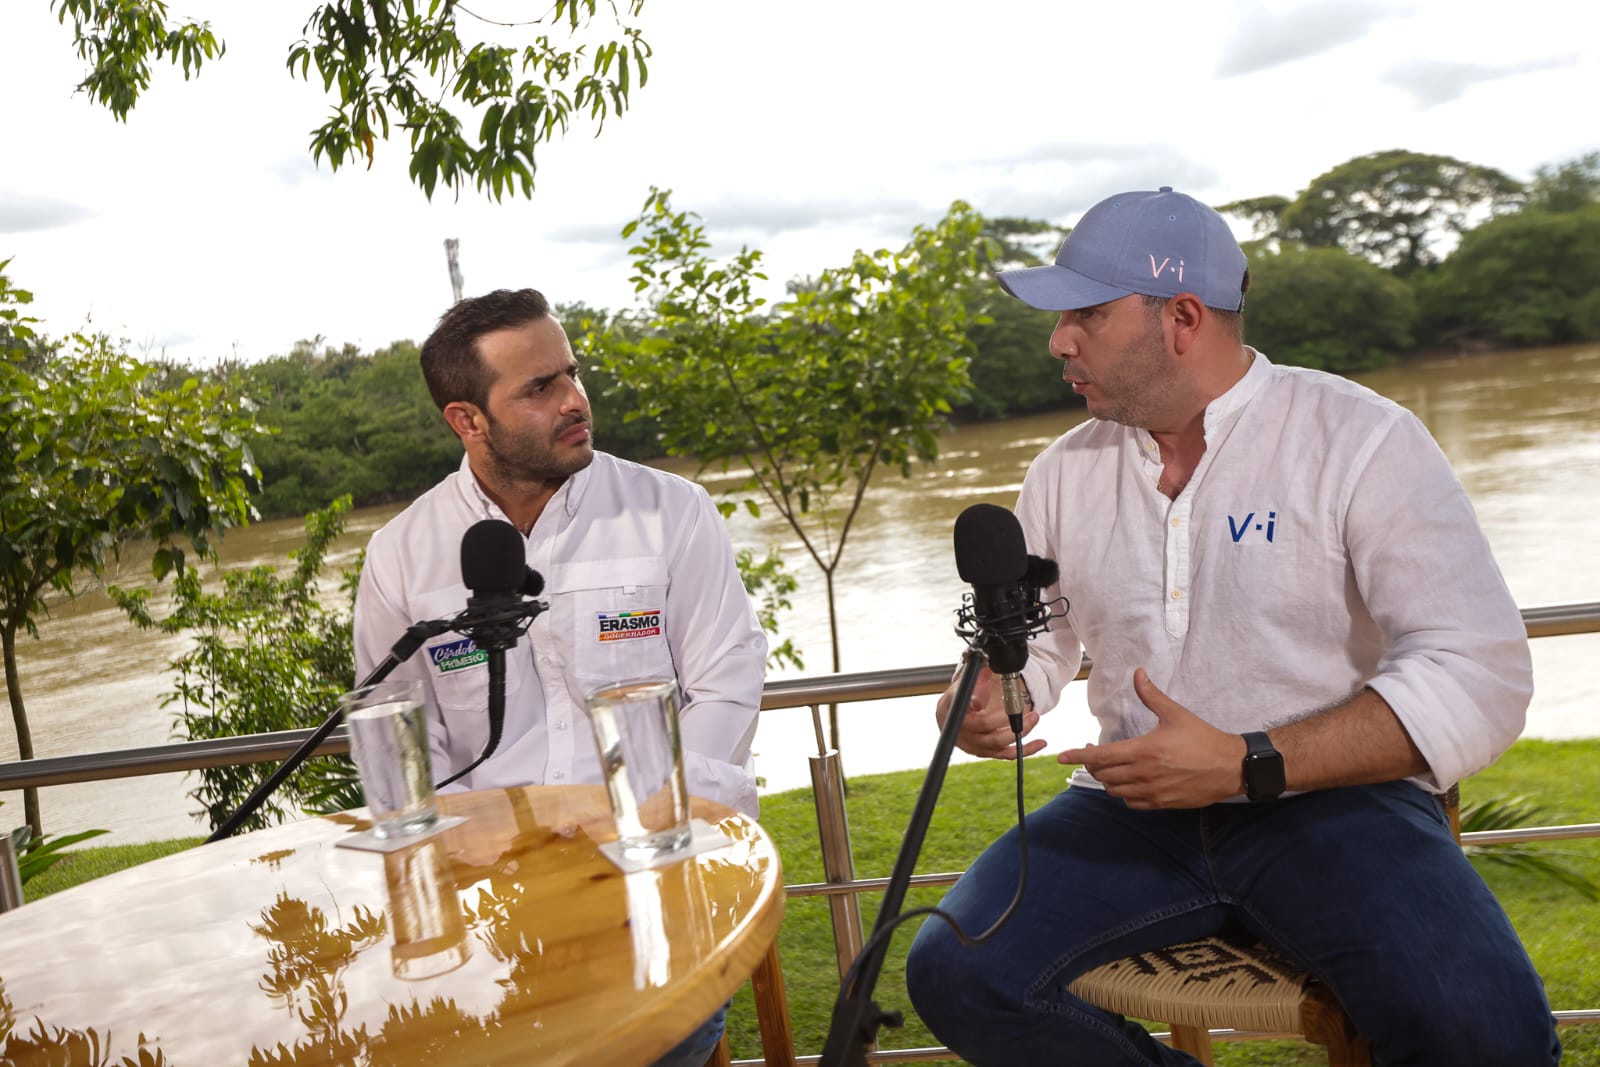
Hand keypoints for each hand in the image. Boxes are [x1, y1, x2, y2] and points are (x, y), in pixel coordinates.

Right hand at [936, 663, 1047, 760]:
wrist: (953, 717)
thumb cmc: (959, 699)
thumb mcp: (962, 687)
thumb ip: (975, 682)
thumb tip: (987, 671)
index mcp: (953, 716)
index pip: (964, 712)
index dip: (973, 706)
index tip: (982, 702)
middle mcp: (963, 735)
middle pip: (986, 730)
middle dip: (1006, 718)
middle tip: (1021, 705)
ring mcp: (976, 746)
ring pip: (999, 744)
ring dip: (1020, 732)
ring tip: (1034, 717)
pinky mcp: (989, 752)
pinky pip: (1008, 754)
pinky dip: (1026, 749)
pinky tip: (1040, 743)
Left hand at [1058, 668, 1243, 808]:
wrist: (1230, 767)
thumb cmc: (1203, 739)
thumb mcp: (1175, 714)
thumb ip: (1151, 695)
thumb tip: (1138, 674)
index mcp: (1143, 751)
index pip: (1101, 756)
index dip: (1079, 755)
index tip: (1062, 756)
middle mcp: (1144, 774)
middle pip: (1103, 775)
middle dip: (1092, 765)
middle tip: (1092, 754)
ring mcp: (1153, 792)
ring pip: (1115, 791)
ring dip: (1107, 780)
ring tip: (1109, 767)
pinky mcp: (1162, 803)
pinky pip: (1132, 803)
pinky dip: (1123, 794)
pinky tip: (1127, 783)